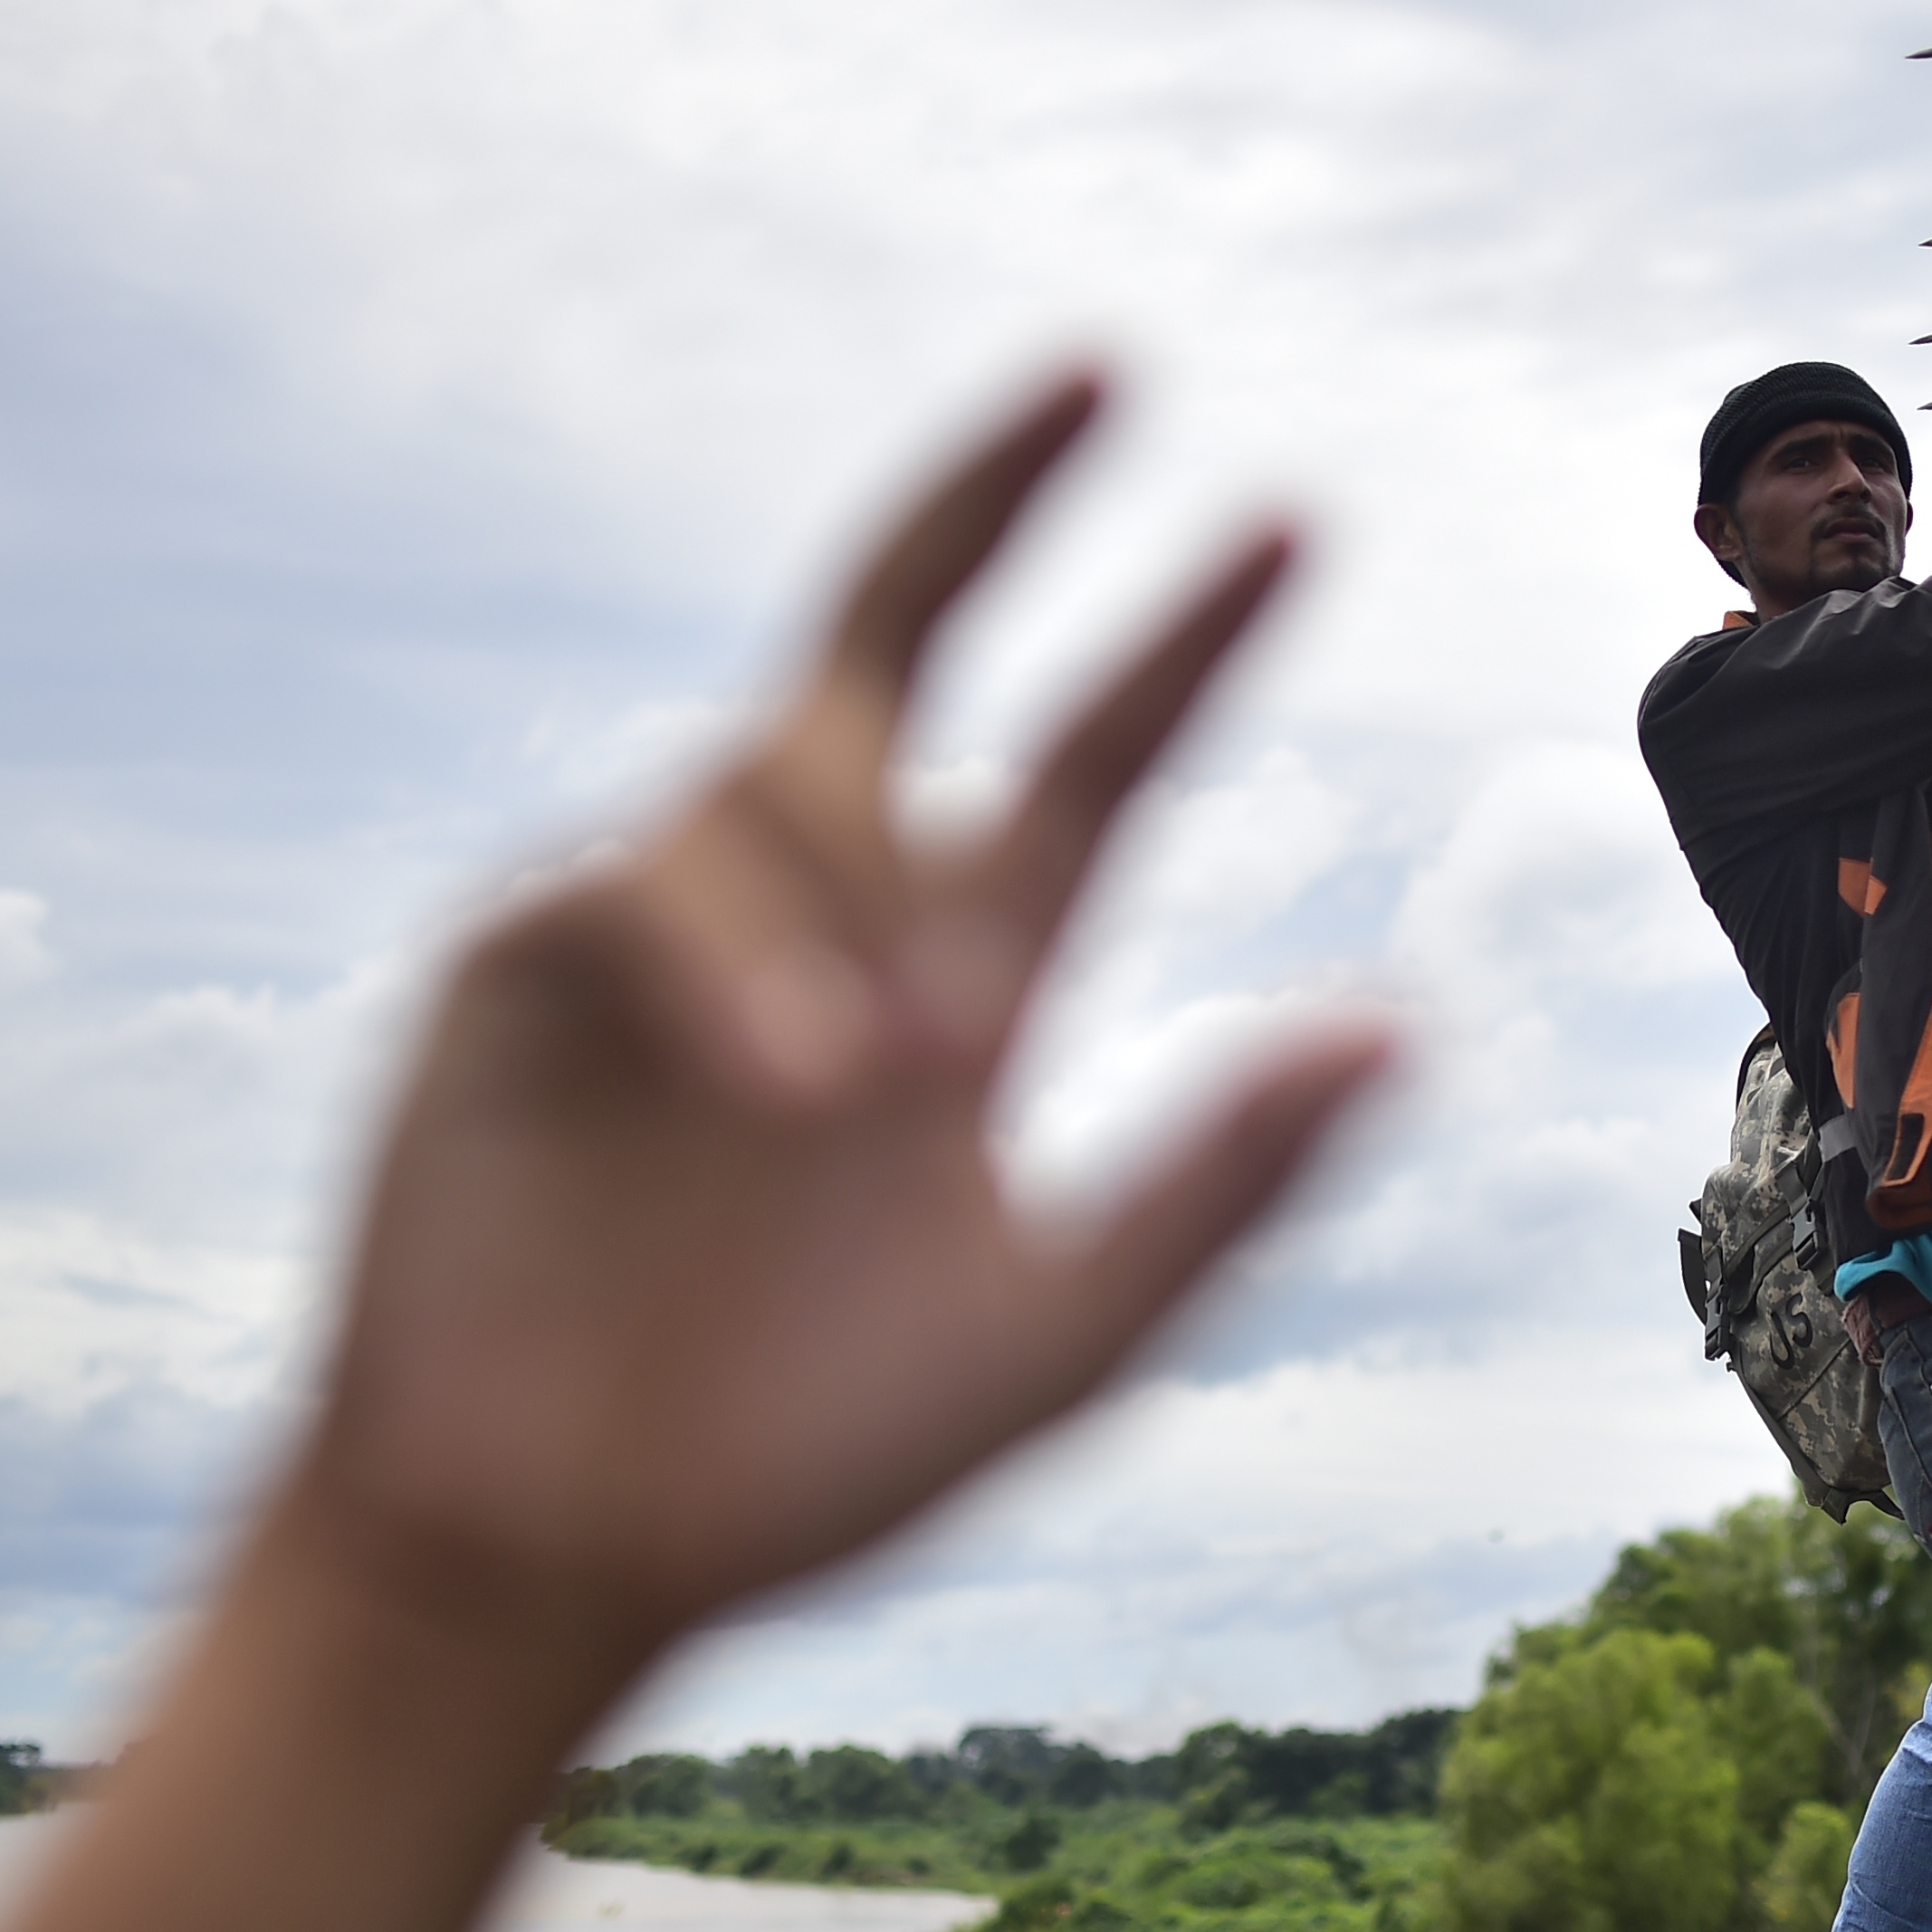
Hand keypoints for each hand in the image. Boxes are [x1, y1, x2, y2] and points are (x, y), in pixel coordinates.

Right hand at [286, 372, 1392, 1668]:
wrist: (563, 1558)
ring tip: (899, 1077)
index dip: (1182, 640)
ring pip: (785, 767)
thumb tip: (1404, 1028)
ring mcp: (670, 925)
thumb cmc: (805, 1459)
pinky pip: (639, 878)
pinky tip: (800, 1078)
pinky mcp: (527, 963)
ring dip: (864, 879)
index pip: (1093, 756)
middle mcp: (827, 918)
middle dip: (996, 495)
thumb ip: (1220, 1182)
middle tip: (1104, 373)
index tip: (1289, 520)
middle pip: (907, 635)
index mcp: (969, 979)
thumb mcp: (1057, 1332)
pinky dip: (737, 958)